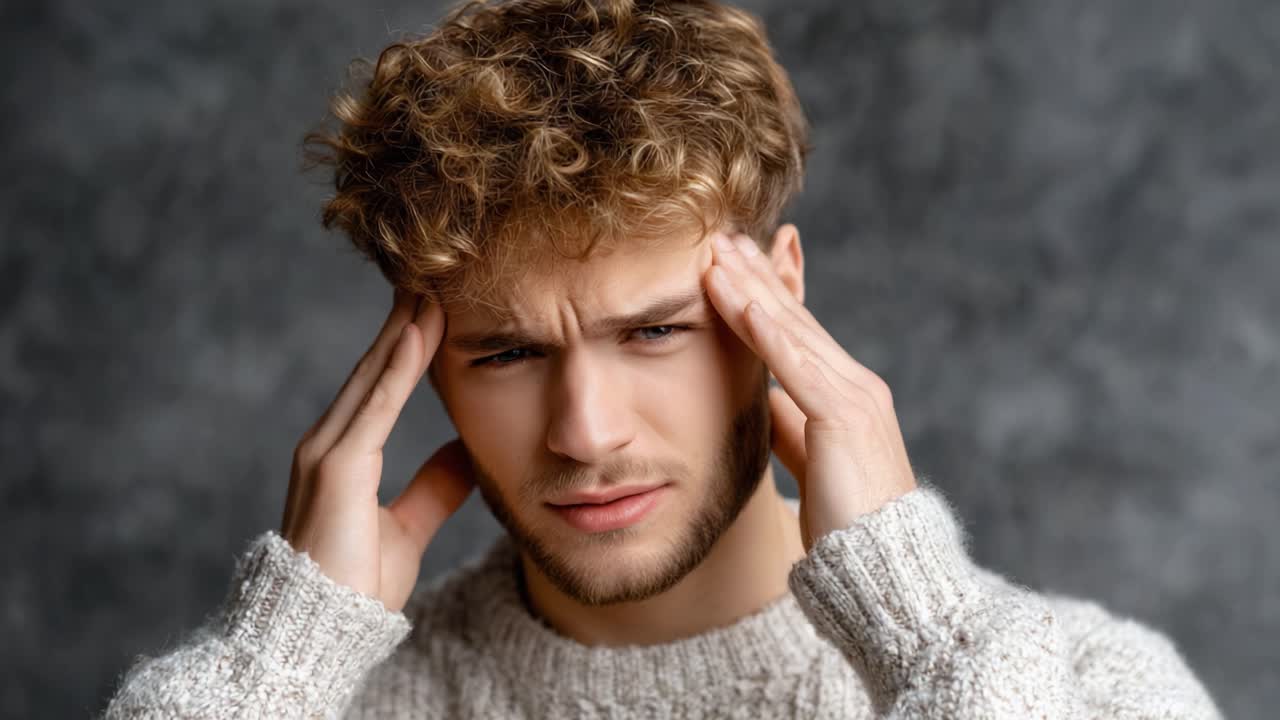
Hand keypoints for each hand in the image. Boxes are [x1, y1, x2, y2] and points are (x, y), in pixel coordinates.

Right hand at [280, 288, 474, 612]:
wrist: (320, 631)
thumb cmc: (354, 586)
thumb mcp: (408, 527)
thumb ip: (433, 487)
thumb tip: (465, 452)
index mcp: (344, 454)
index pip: (381, 384)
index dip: (407, 343)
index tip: (434, 305)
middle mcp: (329, 443)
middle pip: (375, 368)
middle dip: (404, 320)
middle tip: (433, 271)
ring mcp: (327, 452)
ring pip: (373, 376)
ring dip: (403, 329)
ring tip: (432, 285)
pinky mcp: (335, 468)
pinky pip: (374, 407)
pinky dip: (397, 369)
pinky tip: (418, 335)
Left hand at [703, 231, 916, 551]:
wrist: (886, 568)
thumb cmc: (849, 524)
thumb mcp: (810, 462)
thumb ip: (790, 428)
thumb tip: (762, 401)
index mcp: (847, 394)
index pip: (798, 331)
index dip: (766, 292)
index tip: (735, 261)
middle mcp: (856, 385)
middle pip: (794, 318)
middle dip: (756, 274)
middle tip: (721, 237)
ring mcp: (854, 397)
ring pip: (792, 331)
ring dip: (751, 289)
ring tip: (717, 255)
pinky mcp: (845, 417)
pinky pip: (798, 365)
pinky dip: (768, 331)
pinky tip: (743, 302)